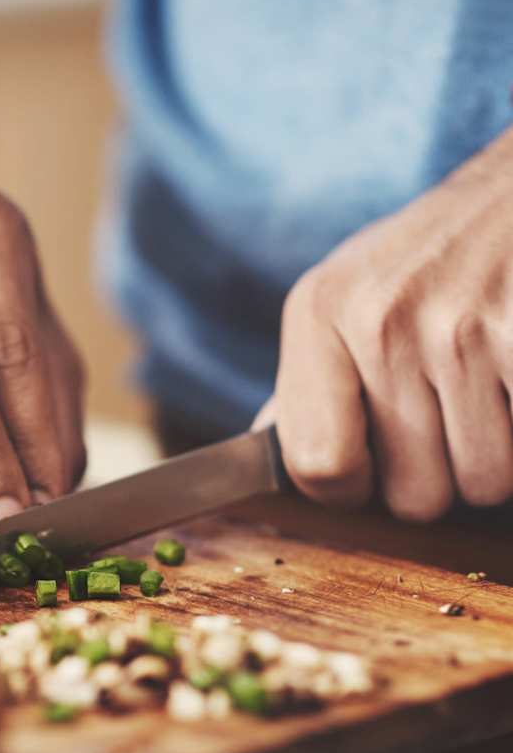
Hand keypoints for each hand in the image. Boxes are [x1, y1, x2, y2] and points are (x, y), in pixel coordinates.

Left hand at [261, 134, 512, 520]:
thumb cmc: (432, 256)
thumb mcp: (347, 296)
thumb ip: (307, 382)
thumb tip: (262, 446)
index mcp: (319, 311)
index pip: (317, 466)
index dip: (353, 488)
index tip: (375, 466)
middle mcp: (379, 317)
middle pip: (412, 496)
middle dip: (439, 474)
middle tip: (451, 410)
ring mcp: (461, 326)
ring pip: (484, 485)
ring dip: (497, 457)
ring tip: (493, 385)